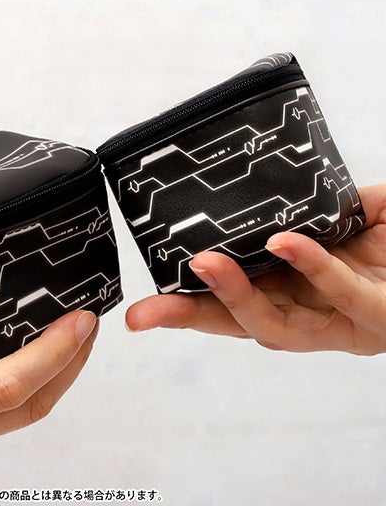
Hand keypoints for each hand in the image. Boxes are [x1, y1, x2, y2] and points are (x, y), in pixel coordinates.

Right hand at [0, 289, 97, 505]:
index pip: (3, 387)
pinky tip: (4, 364)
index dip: (52, 354)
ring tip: (59, 338)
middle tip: (87, 324)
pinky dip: (9, 393)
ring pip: (12, 419)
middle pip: (28, 407)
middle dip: (69, 364)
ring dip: (45, 378)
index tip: (80, 323)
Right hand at [126, 184, 385, 354]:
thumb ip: (319, 200)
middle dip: (188, 320)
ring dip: (237, 297)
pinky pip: (341, 296)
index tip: (143, 308)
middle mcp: (309, 315)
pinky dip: (311, 267)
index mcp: (293, 292)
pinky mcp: (379, 320)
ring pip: (278, 328)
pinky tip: (284, 241)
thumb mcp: (356, 212)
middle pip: (239, 326)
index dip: (188, 305)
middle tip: (143, 315)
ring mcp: (343, 326)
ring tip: (205, 265)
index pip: (231, 302)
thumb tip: (281, 178)